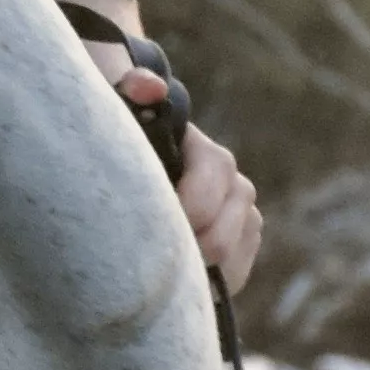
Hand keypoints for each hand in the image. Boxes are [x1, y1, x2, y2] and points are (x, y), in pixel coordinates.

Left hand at [91, 39, 265, 295]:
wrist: (145, 163)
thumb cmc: (131, 140)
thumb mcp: (125, 111)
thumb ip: (134, 89)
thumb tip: (148, 86)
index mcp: (211, 159)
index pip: (206, 196)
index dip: (181, 216)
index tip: (148, 230)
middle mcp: (236, 186)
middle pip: (222, 238)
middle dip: (185, 252)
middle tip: (147, 261)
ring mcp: (244, 217)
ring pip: (233, 259)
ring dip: (197, 270)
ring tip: (160, 271)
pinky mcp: (242, 244)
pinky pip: (237, 275)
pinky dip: (209, 283)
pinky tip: (179, 280)